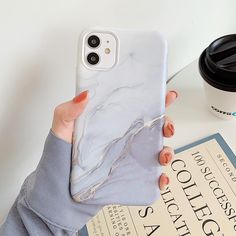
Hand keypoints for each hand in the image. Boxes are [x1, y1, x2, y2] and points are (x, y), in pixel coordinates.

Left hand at [51, 90, 176, 190]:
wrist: (61, 191)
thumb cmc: (61, 157)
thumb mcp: (62, 129)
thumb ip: (68, 111)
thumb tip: (84, 95)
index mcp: (112, 123)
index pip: (135, 106)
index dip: (154, 99)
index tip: (166, 94)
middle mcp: (123, 138)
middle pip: (153, 127)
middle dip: (166, 125)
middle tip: (166, 127)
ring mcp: (128, 157)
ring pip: (157, 150)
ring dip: (167, 151)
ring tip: (162, 155)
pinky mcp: (130, 176)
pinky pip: (152, 176)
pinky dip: (160, 177)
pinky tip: (159, 178)